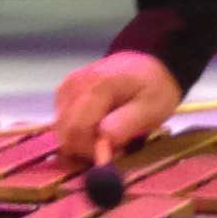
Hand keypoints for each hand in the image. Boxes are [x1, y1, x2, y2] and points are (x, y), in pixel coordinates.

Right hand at [54, 50, 185, 165]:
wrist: (147, 65)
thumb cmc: (154, 88)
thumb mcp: (152, 109)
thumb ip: (125, 126)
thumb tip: (102, 146)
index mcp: (97, 86)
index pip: (78, 132)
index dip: (93, 151)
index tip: (117, 152)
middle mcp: (74, 85)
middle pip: (66, 133)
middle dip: (87, 149)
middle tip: (113, 146)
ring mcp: (66, 87)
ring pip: (62, 131)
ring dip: (82, 141)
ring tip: (107, 135)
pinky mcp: (64, 92)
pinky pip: (62, 123)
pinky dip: (77, 132)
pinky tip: (97, 127)